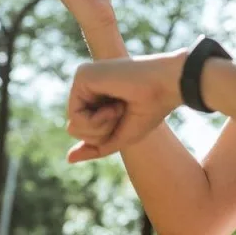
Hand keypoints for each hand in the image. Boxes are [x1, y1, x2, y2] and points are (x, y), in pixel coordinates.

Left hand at [65, 50, 186, 162]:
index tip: (125, 117)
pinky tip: (114, 107)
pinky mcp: (82, 76)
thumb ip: (96, 146)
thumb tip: (68, 159)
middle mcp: (86, 87)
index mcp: (96, 97)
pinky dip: (98, 120)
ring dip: (100, 127)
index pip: (83, 131)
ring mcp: (83, 79)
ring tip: (118, 109)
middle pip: (74, 130)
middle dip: (101, 133)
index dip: (105, 135)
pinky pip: (76, 117)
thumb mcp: (121, 136)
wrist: (167, 86)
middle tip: (122, 114)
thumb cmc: (150, 109)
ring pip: (73, 126)